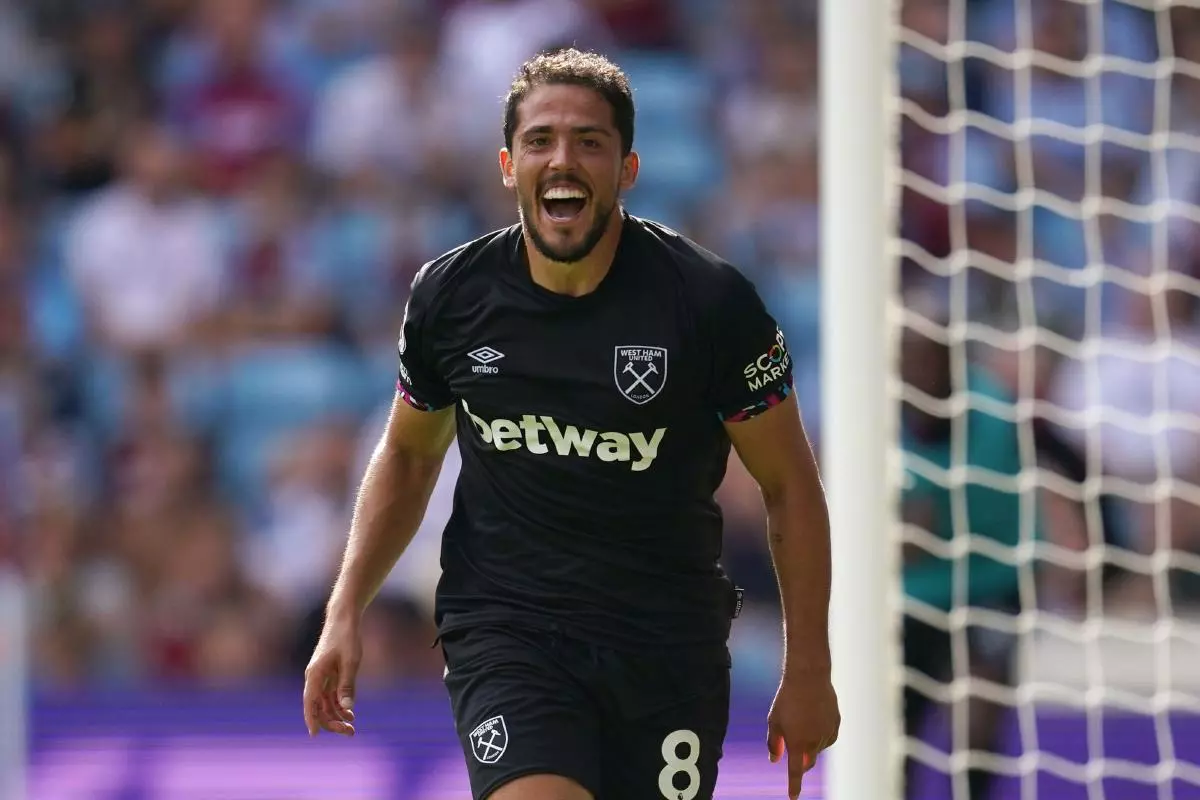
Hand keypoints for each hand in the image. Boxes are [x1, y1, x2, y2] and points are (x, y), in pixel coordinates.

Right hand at [302, 608, 361, 736]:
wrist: (344, 619)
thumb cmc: (346, 638)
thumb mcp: (351, 662)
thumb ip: (347, 686)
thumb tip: (347, 709)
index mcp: (315, 674)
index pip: (310, 702)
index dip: (311, 719)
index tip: (315, 735)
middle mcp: (314, 678)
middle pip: (318, 707)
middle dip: (331, 722)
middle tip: (350, 733)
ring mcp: (321, 677)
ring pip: (324, 704)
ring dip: (336, 717)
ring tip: (352, 728)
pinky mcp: (328, 675)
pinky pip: (330, 696)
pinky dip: (339, 706)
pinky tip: (350, 714)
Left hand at [767, 670, 840, 797]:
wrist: (809, 677)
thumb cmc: (787, 698)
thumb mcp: (774, 720)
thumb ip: (773, 742)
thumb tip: (774, 759)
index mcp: (797, 742)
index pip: (795, 772)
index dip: (794, 786)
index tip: (793, 798)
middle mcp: (814, 741)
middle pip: (808, 762)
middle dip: (802, 762)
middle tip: (795, 751)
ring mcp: (827, 733)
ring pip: (818, 748)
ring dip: (810, 745)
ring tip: (802, 721)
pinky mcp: (836, 724)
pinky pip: (828, 737)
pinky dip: (821, 735)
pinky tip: (815, 721)